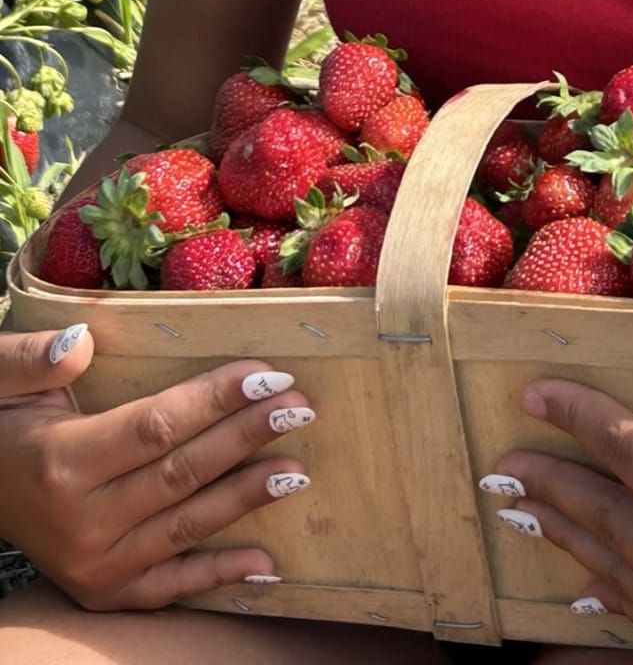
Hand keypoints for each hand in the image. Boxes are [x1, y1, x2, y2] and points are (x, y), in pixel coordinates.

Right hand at [0, 324, 313, 609]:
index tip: (267, 372)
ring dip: (246, 497)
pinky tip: (267, 561)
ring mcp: (91, 565)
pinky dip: (218, 575)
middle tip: (299, 407)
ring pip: (185, 527)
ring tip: (298, 469)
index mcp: (60, 463)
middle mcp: (79, 523)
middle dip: (246, 437)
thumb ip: (31, 359)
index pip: (155, 427)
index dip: (215, 400)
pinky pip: (168, 588)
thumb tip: (80, 342)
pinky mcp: (102, 592)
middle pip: (181, 474)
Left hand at [494, 283, 632, 664]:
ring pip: (610, 569)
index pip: (628, 449)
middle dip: (548, 482)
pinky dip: (603, 594)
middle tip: (500, 461)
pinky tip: (580, 590)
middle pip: (601, 513)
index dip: (578, 415)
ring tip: (517, 509)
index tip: (534, 391)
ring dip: (562, 534)